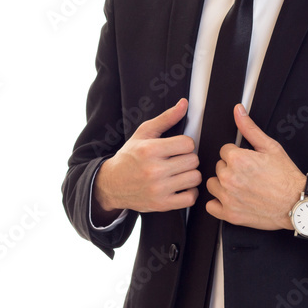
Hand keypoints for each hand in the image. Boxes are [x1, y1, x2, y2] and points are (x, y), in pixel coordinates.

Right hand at [93, 98, 200, 217]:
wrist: (112, 184)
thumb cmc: (130, 156)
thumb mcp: (143, 133)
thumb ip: (166, 118)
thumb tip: (184, 103)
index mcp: (150, 150)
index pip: (188, 144)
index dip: (185, 144)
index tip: (177, 147)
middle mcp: (154, 170)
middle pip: (193, 160)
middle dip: (187, 158)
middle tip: (177, 160)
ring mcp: (158, 189)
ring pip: (195, 178)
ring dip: (190, 174)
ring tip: (180, 172)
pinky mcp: (161, 204)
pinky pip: (191, 198)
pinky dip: (190, 192)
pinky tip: (181, 186)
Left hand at [206, 104, 305, 230]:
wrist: (297, 203)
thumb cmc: (286, 177)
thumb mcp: (270, 147)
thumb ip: (249, 128)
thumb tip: (238, 111)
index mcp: (237, 159)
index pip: (224, 151)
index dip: (237, 155)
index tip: (248, 162)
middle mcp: (229, 178)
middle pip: (219, 167)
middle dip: (231, 169)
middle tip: (248, 175)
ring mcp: (228, 197)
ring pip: (212, 184)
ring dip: (223, 184)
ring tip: (241, 187)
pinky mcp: (229, 214)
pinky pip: (210, 206)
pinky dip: (219, 203)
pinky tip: (232, 199)